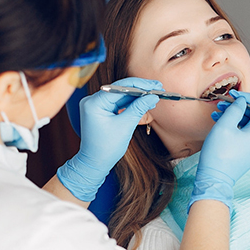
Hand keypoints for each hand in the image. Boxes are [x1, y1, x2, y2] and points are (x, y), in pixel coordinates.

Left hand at [56, 78, 161, 201]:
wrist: (95, 163)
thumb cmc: (106, 148)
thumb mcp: (125, 126)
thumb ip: (139, 108)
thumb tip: (153, 96)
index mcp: (94, 103)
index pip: (120, 87)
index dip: (140, 85)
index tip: (155, 85)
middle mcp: (92, 101)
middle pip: (120, 89)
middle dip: (140, 89)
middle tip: (158, 88)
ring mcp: (95, 105)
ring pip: (120, 95)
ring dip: (137, 96)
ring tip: (154, 96)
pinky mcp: (100, 110)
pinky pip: (117, 102)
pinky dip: (130, 103)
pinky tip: (144, 102)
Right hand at [190, 90, 249, 209]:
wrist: (214, 179)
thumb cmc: (218, 154)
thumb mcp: (225, 125)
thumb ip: (235, 108)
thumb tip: (242, 100)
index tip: (236, 95)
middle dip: (240, 106)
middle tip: (225, 102)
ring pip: (248, 124)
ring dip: (235, 115)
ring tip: (219, 110)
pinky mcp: (248, 153)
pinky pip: (245, 134)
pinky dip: (235, 125)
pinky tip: (220, 120)